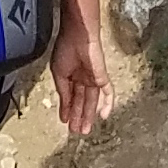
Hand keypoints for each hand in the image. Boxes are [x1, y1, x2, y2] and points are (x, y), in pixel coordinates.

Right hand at [48, 6, 111, 134]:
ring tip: (84, 130)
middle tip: (76, 131)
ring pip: (92, 101)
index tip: (66, 122)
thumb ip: (64, 94)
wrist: (77, 36)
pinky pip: (108, 92)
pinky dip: (107, 104)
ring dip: (89, 115)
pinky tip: (103, 116)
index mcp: (70, 75)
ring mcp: (93, 78)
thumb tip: (64, 111)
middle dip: (79, 117)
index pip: (70, 97)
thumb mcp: (59, 75)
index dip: (68, 110)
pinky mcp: (103, 76)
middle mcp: (82, 78)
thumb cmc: (65, 50)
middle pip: (82, 102)